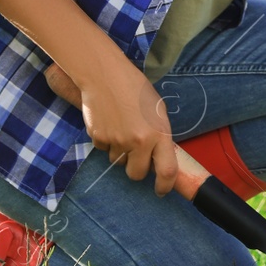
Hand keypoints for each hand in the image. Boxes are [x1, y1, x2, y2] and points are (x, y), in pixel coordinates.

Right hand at [46, 61, 177, 196]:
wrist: (105, 75)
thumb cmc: (135, 89)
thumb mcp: (157, 112)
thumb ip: (158, 136)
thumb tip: (156, 158)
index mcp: (159, 134)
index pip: (167, 171)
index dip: (165, 186)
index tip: (161, 190)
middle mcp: (138, 142)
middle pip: (136, 174)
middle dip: (136, 168)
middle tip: (136, 154)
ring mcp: (117, 141)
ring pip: (118, 161)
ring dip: (120, 152)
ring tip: (121, 127)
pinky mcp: (98, 138)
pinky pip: (103, 149)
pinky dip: (106, 141)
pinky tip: (108, 121)